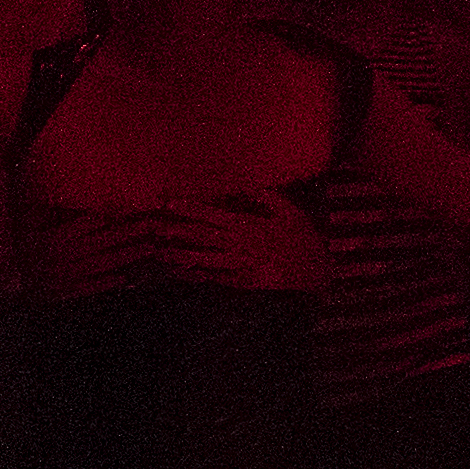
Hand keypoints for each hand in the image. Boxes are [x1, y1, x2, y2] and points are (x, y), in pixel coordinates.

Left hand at [74, 196, 327, 299]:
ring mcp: (238, 266)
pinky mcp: (241, 284)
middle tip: (154, 226)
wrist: (315, 278)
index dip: (190, 208)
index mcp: (249, 225)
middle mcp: (239, 245)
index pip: (213, 214)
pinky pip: (213, 279)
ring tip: (161, 251)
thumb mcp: (292, 214)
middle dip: (177, 231)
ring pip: (203, 259)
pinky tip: (180, 272)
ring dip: (180, 255)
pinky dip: (196, 276)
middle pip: (202, 237)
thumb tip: (248, 185)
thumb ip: (268, 198)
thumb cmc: (305, 243)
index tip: (170, 203)